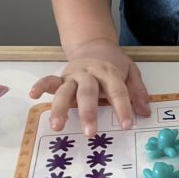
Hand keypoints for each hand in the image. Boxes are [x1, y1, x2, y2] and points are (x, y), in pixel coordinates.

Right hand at [29, 39, 150, 136]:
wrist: (94, 45)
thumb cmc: (113, 63)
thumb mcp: (131, 71)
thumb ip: (138, 91)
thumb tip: (145, 112)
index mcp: (109, 72)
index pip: (118, 90)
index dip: (123, 108)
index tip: (127, 125)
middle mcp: (90, 73)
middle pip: (89, 92)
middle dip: (89, 112)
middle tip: (90, 132)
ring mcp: (74, 75)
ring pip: (66, 90)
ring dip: (61, 107)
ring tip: (57, 125)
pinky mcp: (61, 78)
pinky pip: (49, 81)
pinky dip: (41, 86)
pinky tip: (33, 95)